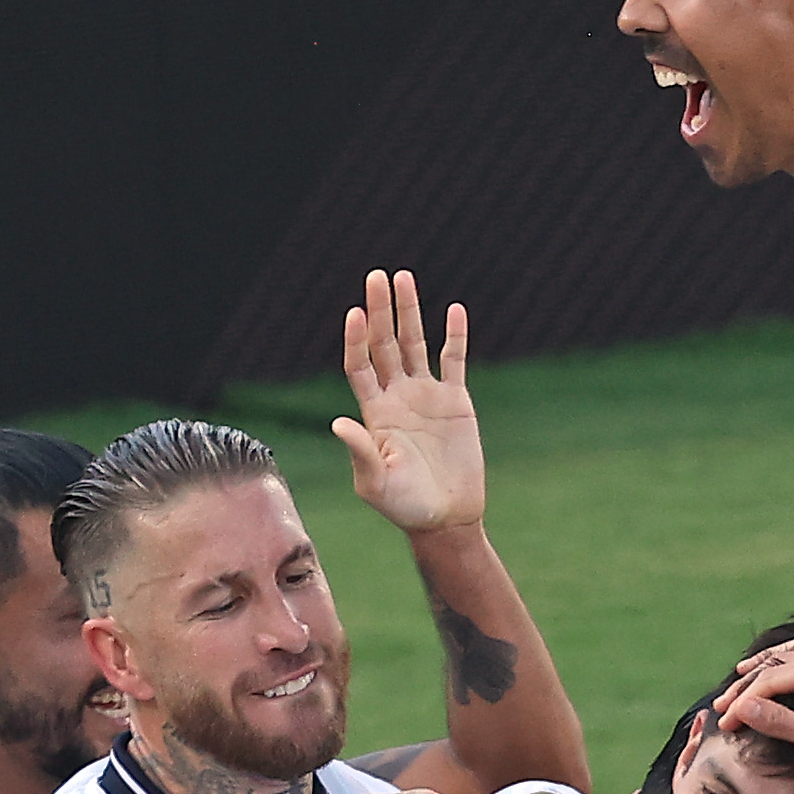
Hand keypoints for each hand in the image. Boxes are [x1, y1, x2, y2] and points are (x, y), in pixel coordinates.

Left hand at [336, 269, 483, 535]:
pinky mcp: (455, 401)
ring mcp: (426, 396)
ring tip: (403, 278)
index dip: (357, 339)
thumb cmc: (404, 506)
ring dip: (409, 312)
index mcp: (374, 412)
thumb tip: (338, 423)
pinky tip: (453, 310)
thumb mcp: (375, 482)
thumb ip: (360, 451)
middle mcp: (397, 396)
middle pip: (385, 344)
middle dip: (381, 310)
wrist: (446, 517)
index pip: (360, 365)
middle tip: (377, 277)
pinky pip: (454, 360)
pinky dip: (455, 335)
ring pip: (415, 344)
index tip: (356, 313)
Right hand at [710, 632, 793, 770]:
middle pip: (780, 661)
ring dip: (770, 660)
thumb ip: (779, 722)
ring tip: (743, 670)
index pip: (771, 680)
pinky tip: (793, 654)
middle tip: (723, 704)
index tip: (725, 721)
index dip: (743, 701)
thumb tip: (742, 708)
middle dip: (749, 684)